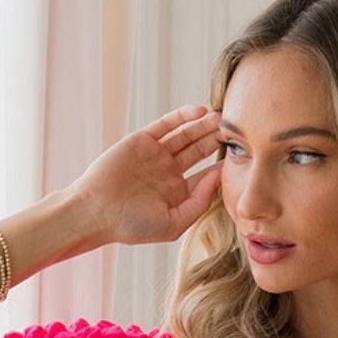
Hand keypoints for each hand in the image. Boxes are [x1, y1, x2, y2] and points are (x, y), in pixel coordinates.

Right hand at [70, 104, 222, 246]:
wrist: (95, 212)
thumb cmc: (131, 225)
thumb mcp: (172, 223)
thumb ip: (197, 203)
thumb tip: (217, 177)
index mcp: (177, 194)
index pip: (206, 177)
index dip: (223, 167)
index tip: (242, 158)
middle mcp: (168, 173)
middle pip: (198, 152)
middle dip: (216, 140)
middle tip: (235, 130)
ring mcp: (155, 155)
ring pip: (185, 136)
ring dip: (203, 126)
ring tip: (221, 117)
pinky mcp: (142, 140)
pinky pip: (166, 125)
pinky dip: (183, 116)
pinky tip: (200, 112)